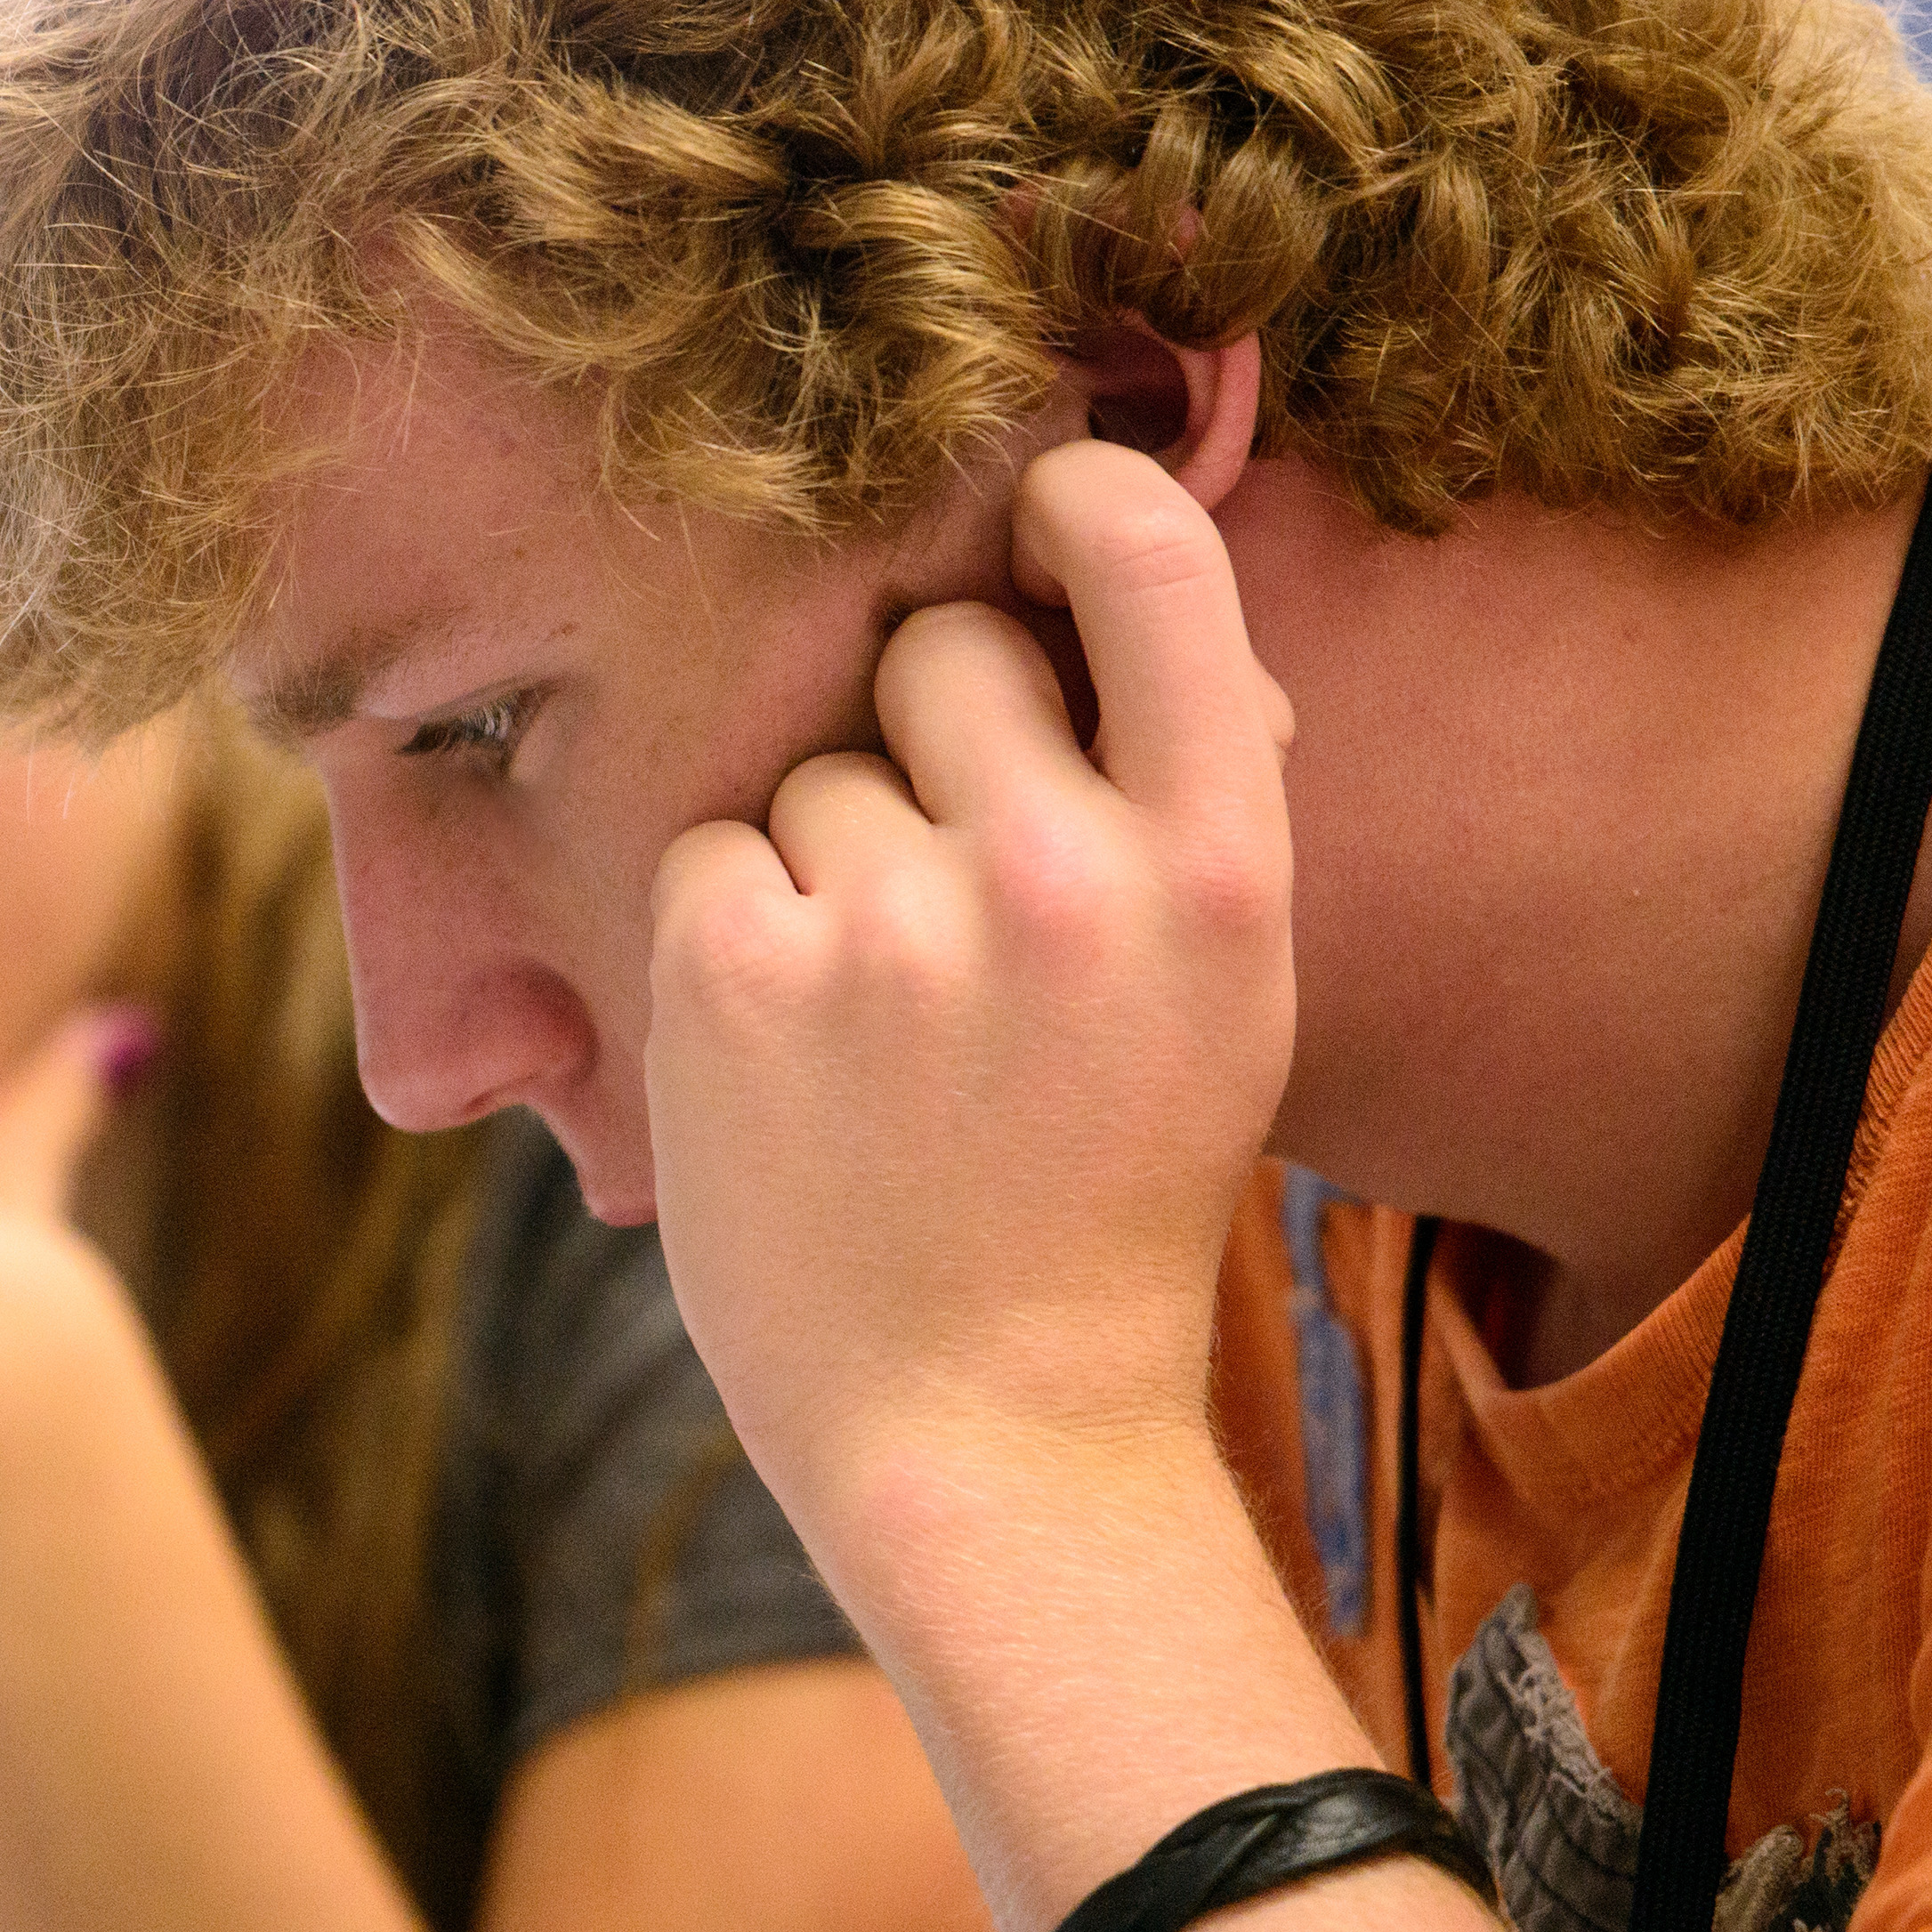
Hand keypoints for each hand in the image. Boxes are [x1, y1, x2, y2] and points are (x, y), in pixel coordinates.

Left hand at [639, 444, 1298, 1596]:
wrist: (988, 1428)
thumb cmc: (1101, 1199)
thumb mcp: (1222, 997)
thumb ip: (1181, 801)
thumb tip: (1121, 589)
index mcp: (1215, 868)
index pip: (1152, 563)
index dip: (1078, 503)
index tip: (1039, 512)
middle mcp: (1059, 873)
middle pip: (940, 651)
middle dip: (922, 732)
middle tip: (943, 893)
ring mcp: (888, 922)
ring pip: (813, 768)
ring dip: (822, 859)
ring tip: (874, 1024)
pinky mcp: (734, 972)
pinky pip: (710, 849)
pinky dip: (730, 929)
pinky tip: (787, 1053)